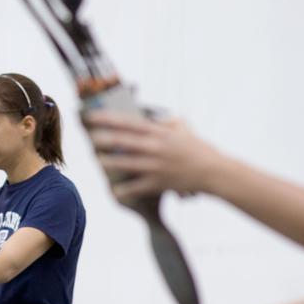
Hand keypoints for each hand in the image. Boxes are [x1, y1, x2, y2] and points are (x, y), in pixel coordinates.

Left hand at [82, 110, 231, 202]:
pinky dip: (124, 189)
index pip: (128, 122)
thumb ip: (167, 120)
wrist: (213, 172)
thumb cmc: (198, 148)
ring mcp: (156, 166)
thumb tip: (154, 114)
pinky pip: (137, 187)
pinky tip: (113, 189)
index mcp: (159, 132)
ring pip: (125, 163)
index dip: (108, 118)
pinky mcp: (159, 183)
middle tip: (90, 137)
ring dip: (109, 162)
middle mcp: (155, 147)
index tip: (93, 115)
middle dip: (103, 138)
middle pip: (122, 141)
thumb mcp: (184, 127)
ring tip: (98, 160)